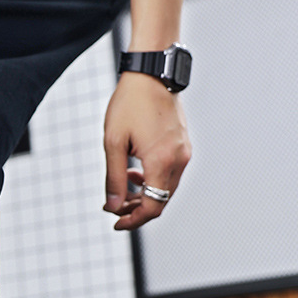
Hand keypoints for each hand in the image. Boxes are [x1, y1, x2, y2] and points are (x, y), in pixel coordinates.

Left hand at [103, 71, 191, 230]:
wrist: (151, 75)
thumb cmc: (129, 104)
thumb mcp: (113, 142)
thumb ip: (113, 178)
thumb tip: (113, 206)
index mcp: (161, 161)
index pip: (152, 207)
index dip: (133, 220)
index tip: (115, 222)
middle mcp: (178, 160)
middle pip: (161, 201)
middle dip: (137, 209)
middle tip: (113, 206)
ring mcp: (184, 152)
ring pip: (166, 188)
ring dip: (145, 194)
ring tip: (122, 187)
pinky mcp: (184, 145)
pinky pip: (170, 173)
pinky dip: (153, 180)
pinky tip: (135, 172)